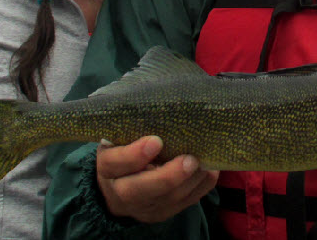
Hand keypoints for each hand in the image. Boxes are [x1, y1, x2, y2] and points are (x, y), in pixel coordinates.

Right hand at [96, 135, 218, 222]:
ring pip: (169, 199)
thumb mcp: (119, 138)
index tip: (156, 140)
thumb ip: (133, 128)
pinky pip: (185, 203)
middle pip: (142, 190)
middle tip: (189, 159)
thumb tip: (159, 103)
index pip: (116, 162)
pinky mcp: (164, 213)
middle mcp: (122, 192)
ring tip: (204, 161)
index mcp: (107, 167)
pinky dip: (201, 186)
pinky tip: (209, 169)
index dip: (135, 154)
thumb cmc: (122, 151)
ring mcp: (144, 207)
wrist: (119, 186)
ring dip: (191, 180)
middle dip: (169, 176)